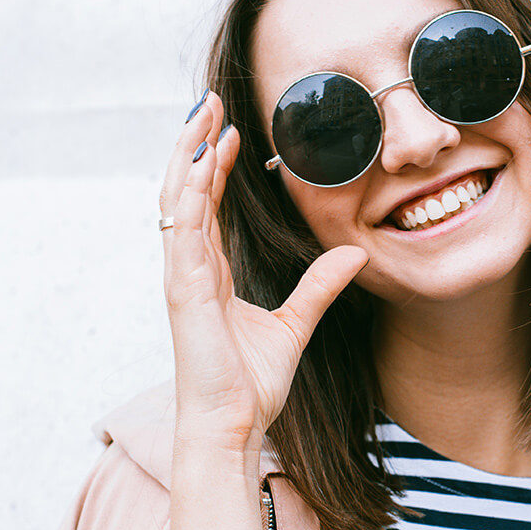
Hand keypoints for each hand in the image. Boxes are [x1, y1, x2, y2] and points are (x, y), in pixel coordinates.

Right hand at [158, 90, 368, 452]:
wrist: (234, 426)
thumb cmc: (252, 384)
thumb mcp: (295, 324)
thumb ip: (319, 287)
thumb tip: (353, 254)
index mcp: (210, 274)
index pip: (207, 205)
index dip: (213, 166)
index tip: (230, 131)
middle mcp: (191, 269)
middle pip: (186, 193)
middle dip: (195, 145)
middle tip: (209, 103)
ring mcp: (183, 279)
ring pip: (177, 203)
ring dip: (188, 156)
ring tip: (203, 115)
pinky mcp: (184, 294)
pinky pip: (183, 234)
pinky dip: (189, 196)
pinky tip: (198, 162)